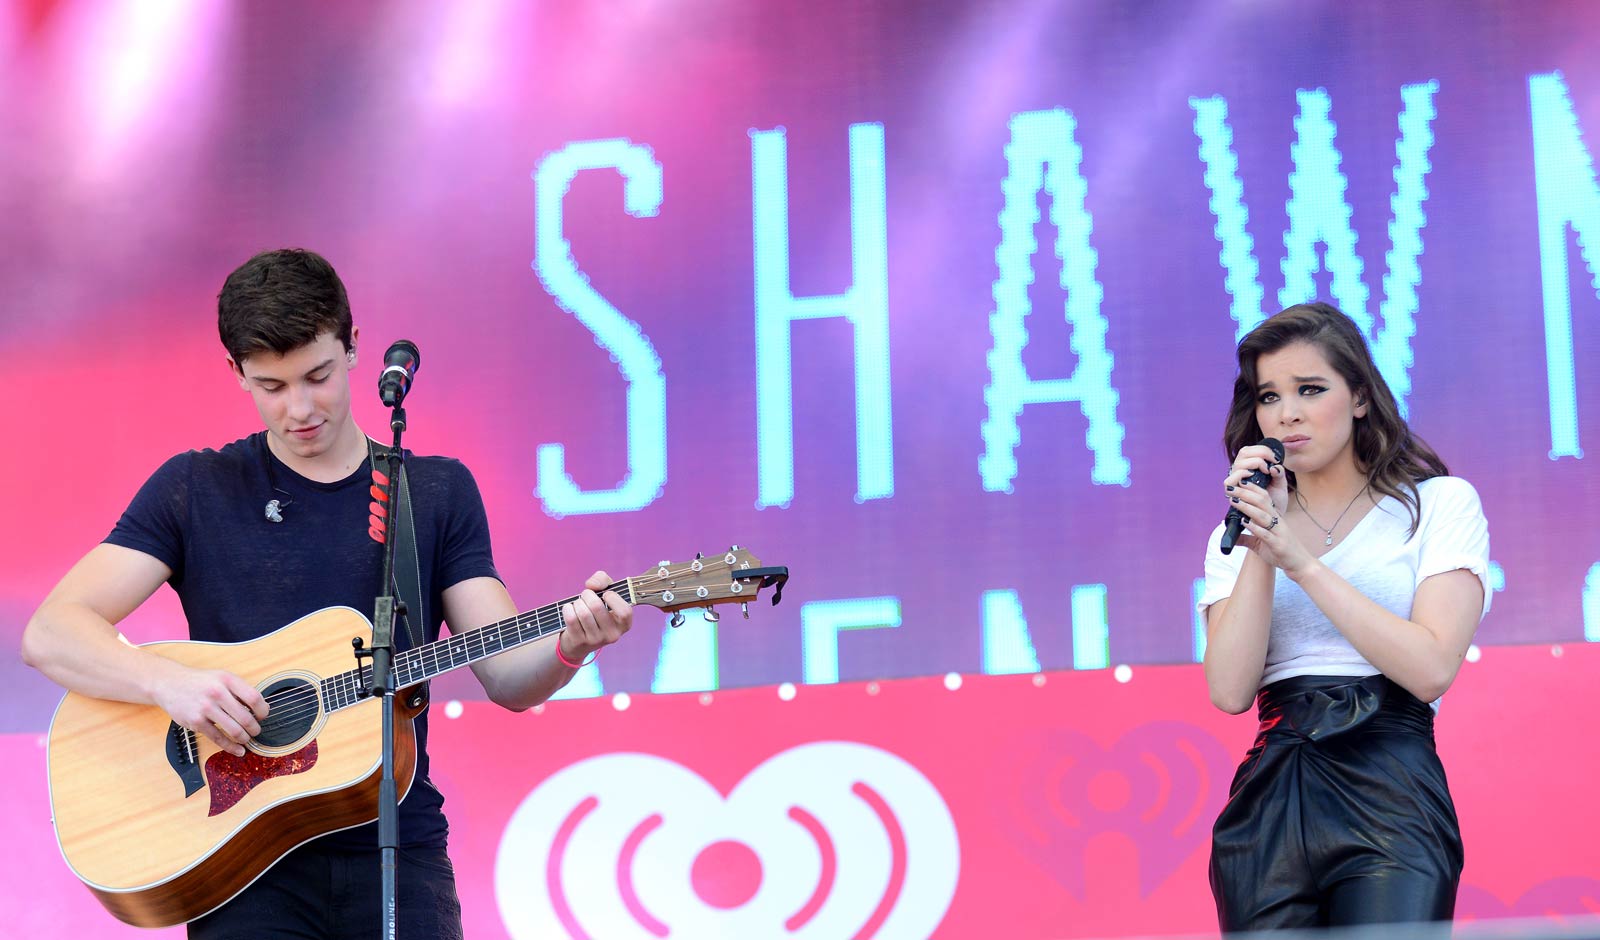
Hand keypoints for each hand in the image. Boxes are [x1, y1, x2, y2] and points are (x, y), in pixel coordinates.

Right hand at [152, 664, 267, 756]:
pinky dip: (231, 747)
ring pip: (234, 730)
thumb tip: (260, 707)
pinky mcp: (196, 722)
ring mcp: (206, 708)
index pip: (254, 698)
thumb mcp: (221, 677)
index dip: (263, 710)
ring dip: (245, 738)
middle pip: (246, 717)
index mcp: (227, 680)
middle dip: (255, 728)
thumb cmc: (200, 682)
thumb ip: (239, 690)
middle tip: (256, 731)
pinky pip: (218, 738)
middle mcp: (217, 693)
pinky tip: (238, 750)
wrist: (169, 683)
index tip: (263, 716)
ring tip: (247, 739)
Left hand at [558, 570, 632, 662]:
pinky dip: (567, 609)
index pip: (625, 612)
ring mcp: (596, 640)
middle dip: (587, 594)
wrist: (579, 640)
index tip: (605, 594)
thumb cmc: (596, 612)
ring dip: (577, 602)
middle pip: (597, 606)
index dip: (613, 598)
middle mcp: (612, 635)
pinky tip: (569, 609)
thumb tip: (592, 585)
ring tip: (578, 604)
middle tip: (586, 595)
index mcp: (624, 625)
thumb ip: (603, 580)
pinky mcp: (579, 641)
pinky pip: (571, 619)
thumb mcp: (605, 594)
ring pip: (583, 612)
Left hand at [1222, 446, 1310, 573]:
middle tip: (1231, 488)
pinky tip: (1244, 522)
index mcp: (1274, 518)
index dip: (1252, 489)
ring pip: (1263, 515)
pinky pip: (1266, 533)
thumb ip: (1247, 539)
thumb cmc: (1281, 552)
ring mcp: (1278, 532)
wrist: (1300, 564)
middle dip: (1245, 494)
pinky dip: (1255, 527)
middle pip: (1262, 502)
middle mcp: (1277, 522)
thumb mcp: (1260, 545)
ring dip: (1247, 507)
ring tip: (1234, 501)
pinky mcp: (1278, 544)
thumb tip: (1232, 537)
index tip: (1238, 482)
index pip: (1263, 498)